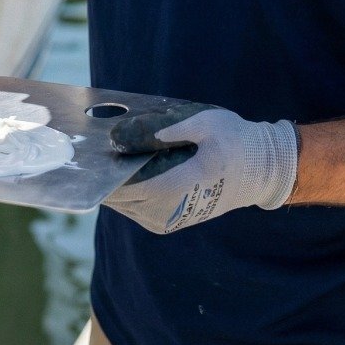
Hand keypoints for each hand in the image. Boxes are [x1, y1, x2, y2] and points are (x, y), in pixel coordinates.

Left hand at [103, 101, 298, 233]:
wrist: (260, 171)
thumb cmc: (234, 142)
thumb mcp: (203, 123)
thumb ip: (162, 129)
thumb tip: (120, 137)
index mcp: (177, 186)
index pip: (124, 186)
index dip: (101, 169)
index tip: (84, 149)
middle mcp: (167, 211)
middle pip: (118, 195)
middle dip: (102, 172)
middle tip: (87, 145)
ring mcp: (166, 220)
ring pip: (123, 203)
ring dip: (112, 180)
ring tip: (103, 151)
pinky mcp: (167, 221)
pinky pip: (134, 206)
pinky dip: (124, 187)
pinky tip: (122, 164)